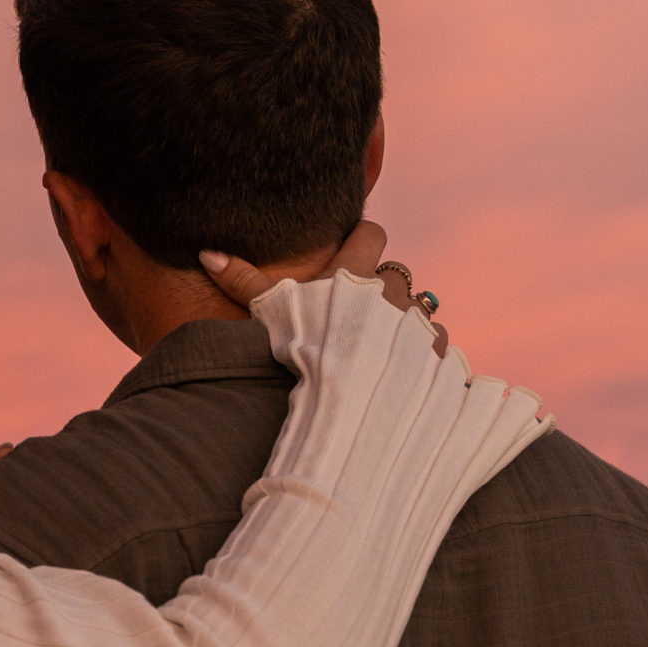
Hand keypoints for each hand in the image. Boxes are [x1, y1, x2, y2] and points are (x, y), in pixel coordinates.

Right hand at [199, 222, 449, 357]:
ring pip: (419, 313)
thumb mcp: (270, 314)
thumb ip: (244, 281)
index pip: (371, 233)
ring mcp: (421, 326)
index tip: (351, 253)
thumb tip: (207, 253)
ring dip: (405, 327)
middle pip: (396, 276)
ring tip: (383, 353)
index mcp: (358, 275)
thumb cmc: (308, 356)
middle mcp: (395, 293)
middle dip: (381, 294)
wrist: (354, 413)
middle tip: (358, 320)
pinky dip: (425, 357)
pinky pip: (439, 348)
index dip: (362, 239)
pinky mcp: (440, 358)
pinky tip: (406, 376)